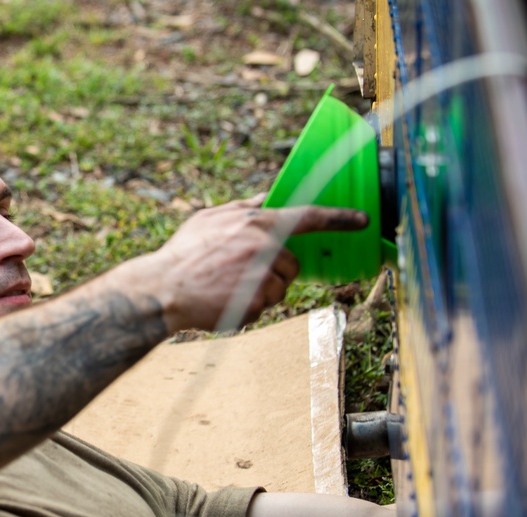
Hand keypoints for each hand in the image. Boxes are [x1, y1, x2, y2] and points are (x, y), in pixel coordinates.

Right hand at [154, 195, 367, 330]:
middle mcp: (264, 247)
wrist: (163, 289)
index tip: (363, 220)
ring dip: (261, 290)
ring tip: (228, 287)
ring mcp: (262, 277)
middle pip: (291, 263)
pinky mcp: (257, 304)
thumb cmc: (183, 254)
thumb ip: (243, 208)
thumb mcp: (210, 218)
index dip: (339, 218)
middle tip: (240, 273)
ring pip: (280, 287)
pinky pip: (264, 307)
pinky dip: (249, 307)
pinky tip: (225, 301)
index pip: (308, 216)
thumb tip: (267, 198)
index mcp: (255, 223)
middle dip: (274, 269)